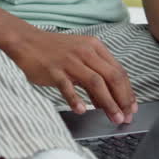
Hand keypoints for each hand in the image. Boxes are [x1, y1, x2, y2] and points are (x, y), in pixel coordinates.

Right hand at [4, 27, 136, 124]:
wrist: (26, 41)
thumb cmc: (53, 51)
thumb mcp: (79, 57)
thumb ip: (94, 76)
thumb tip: (107, 100)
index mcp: (95, 47)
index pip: (119, 71)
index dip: (128, 91)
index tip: (132, 107)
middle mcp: (85, 52)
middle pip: (112, 77)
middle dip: (122, 99)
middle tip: (126, 116)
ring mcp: (69, 61)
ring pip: (96, 83)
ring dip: (108, 103)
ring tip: (114, 117)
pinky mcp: (54, 70)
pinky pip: (68, 87)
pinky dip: (76, 100)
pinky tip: (82, 110)